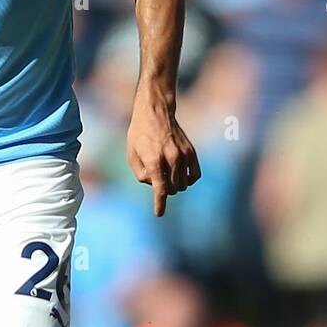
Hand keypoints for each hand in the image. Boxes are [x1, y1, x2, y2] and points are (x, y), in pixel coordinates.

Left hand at [126, 85, 200, 215]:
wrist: (155, 112)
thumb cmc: (139, 134)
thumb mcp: (131, 154)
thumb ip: (141, 174)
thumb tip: (155, 186)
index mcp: (154, 160)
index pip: (160, 189)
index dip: (159, 204)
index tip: (159, 213)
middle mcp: (171, 158)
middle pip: (171, 189)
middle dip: (163, 189)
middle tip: (156, 177)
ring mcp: (184, 155)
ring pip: (183, 185)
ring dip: (174, 185)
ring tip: (165, 173)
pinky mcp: (192, 152)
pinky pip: (194, 176)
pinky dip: (187, 180)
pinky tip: (179, 175)